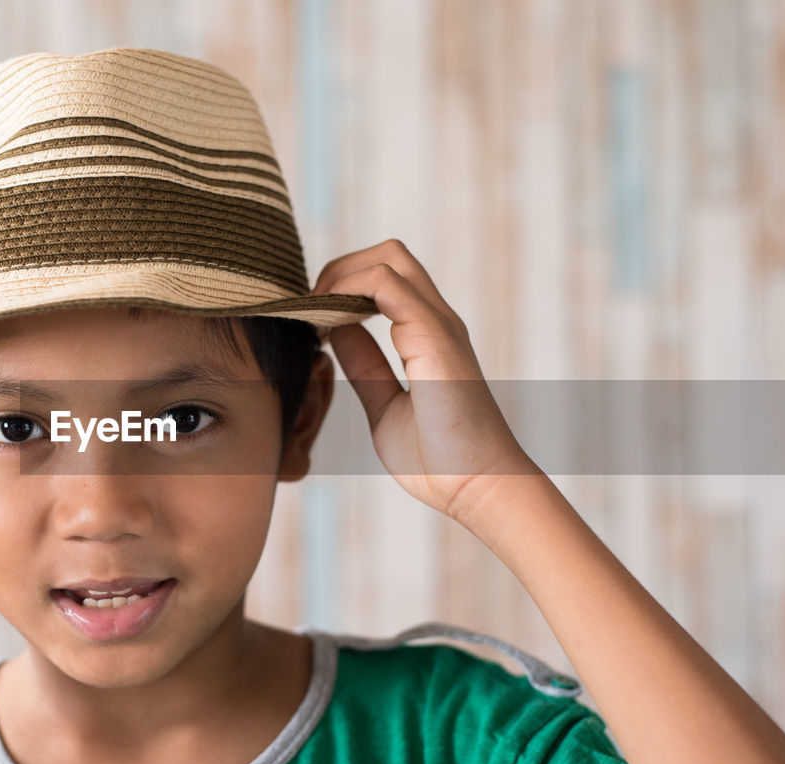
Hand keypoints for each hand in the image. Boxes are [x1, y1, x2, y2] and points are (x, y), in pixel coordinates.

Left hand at [312, 239, 540, 522]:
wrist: (475, 487)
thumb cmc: (437, 460)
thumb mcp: (384, 406)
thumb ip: (366, 366)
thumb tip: (336, 332)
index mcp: (427, 336)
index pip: (385, 279)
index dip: (341, 289)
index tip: (310, 323)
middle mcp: (436, 321)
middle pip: (387, 255)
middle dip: (337, 270)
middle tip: (308, 311)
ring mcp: (438, 324)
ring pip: (388, 257)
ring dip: (339, 276)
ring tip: (314, 315)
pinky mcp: (434, 335)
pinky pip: (386, 283)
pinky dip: (347, 289)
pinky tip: (325, 322)